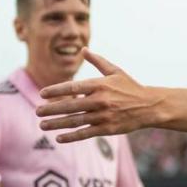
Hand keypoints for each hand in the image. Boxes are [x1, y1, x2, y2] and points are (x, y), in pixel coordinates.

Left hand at [36, 49, 156, 142]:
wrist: (150, 106)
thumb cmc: (131, 87)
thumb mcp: (116, 71)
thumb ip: (98, 61)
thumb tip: (83, 49)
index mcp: (101, 85)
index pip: (73, 88)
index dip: (56, 91)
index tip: (42, 94)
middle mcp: (101, 100)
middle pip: (71, 105)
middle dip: (51, 109)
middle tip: (37, 110)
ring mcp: (104, 116)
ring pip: (75, 121)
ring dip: (57, 123)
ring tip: (42, 125)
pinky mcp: (108, 129)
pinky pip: (86, 133)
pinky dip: (72, 136)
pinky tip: (59, 138)